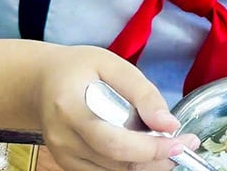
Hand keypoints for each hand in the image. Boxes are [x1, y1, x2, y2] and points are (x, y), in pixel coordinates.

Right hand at [33, 45, 198, 169]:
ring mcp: (64, 156)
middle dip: (157, 159)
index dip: (151, 149)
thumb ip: (143, 94)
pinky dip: (132, 165)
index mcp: (71, 108)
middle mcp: (63, 139)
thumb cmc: (79, 69)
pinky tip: (147, 149)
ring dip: (148, 163)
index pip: (114, 142)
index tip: (182, 141)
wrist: (42, 83)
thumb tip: (169, 124)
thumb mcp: (114, 65)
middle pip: (117, 162)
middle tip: (184, 144)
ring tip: (168, 143)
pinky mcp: (69, 164)